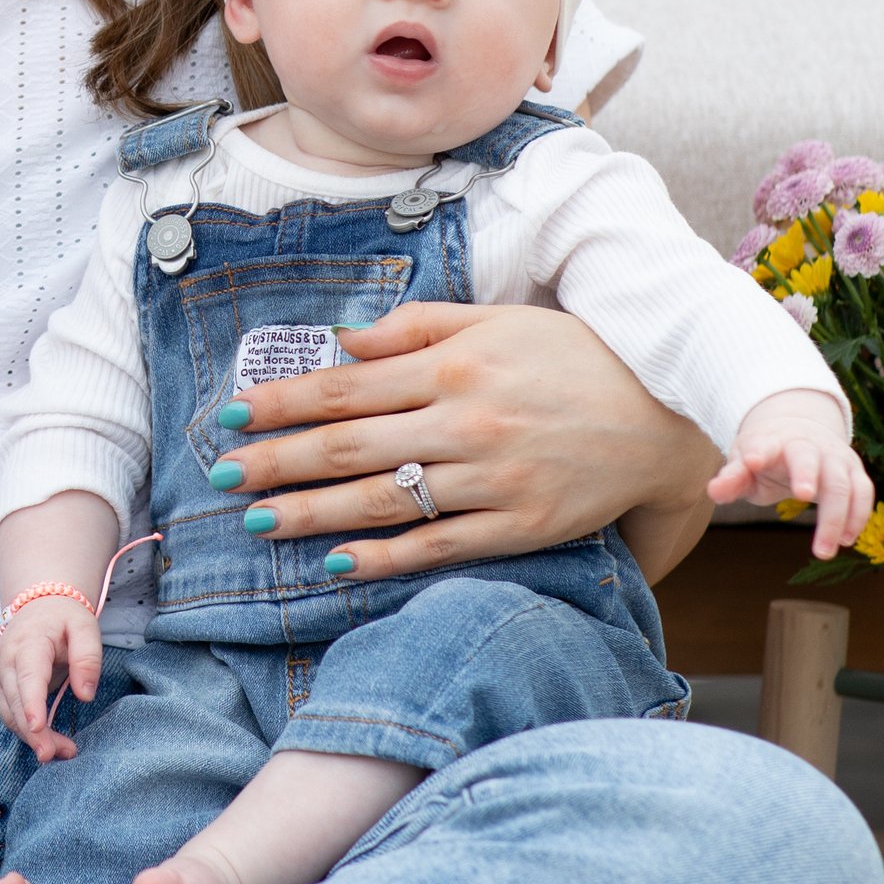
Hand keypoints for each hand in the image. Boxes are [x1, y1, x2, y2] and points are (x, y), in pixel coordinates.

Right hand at [0, 593, 105, 761]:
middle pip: (16, 703)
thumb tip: (86, 695)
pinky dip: (26, 732)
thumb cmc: (64, 618)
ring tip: (60, 753)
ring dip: (31, 737)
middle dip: (34, 732)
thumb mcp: (85, 627)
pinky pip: (9, 714)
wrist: (38, 606)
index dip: (31, 704)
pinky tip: (47, 742)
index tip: (38, 728)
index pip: (27, 677)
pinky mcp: (0, 687)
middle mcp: (6, 661)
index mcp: (28, 643)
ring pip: (9, 714)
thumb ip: (88, 658)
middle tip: (58, 754)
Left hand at [204, 302, 712, 579]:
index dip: (285, 402)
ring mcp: (492, 479)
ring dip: (312, 512)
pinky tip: (334, 562)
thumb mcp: (495, 321)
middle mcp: (466, 422)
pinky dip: (382, 557)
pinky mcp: (517, 528)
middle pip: (350, 445)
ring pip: (384, 500)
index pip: (347, 384)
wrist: (660, 418)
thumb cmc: (571, 359)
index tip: (234, 413)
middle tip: (222, 476)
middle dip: (278, 461)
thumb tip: (343, 337)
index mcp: (455, 365)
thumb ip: (416, 326)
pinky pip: (435, 546)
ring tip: (258, 520)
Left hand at [710, 391, 874, 559]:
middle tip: (802, 495)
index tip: (752, 460)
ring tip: (824, 551)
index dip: (758, 451)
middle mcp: (806, 444)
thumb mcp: (744, 463)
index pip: (764, 444)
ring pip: (842, 482)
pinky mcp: (853, 470)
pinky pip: (863, 491)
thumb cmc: (766, 454)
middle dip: (807, 475)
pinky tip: (847, 540)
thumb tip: (713, 492)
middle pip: (809, 459)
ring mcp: (834, 456)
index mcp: (772, 442)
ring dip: (836, 516)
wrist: (800, 429)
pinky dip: (858, 515)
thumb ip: (731, 479)